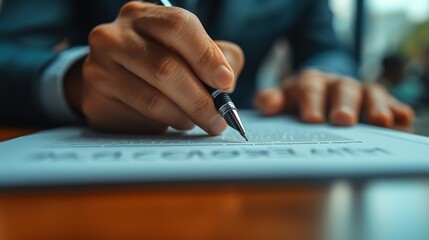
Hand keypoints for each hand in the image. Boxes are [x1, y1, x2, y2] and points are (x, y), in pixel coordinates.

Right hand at [65, 2, 243, 133]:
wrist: (111, 76)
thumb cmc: (157, 60)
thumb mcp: (189, 50)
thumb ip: (217, 57)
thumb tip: (227, 82)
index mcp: (145, 16)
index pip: (178, 25)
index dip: (205, 55)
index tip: (225, 81)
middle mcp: (116, 34)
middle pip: (165, 67)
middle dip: (200, 99)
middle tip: (218, 119)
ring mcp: (99, 64)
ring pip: (153, 98)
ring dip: (184, 116)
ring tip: (198, 121)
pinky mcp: (95, 95)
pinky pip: (138, 116)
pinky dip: (165, 123)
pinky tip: (174, 121)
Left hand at [254, 69, 413, 127]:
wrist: (323, 90)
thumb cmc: (301, 100)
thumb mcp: (284, 99)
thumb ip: (271, 101)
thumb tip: (265, 104)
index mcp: (310, 82)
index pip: (309, 89)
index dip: (311, 102)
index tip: (311, 119)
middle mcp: (336, 84)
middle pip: (341, 90)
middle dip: (343, 104)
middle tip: (342, 120)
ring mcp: (359, 91)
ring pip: (369, 93)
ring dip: (374, 106)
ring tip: (379, 121)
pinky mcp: (379, 101)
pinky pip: (390, 103)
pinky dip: (395, 110)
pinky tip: (400, 119)